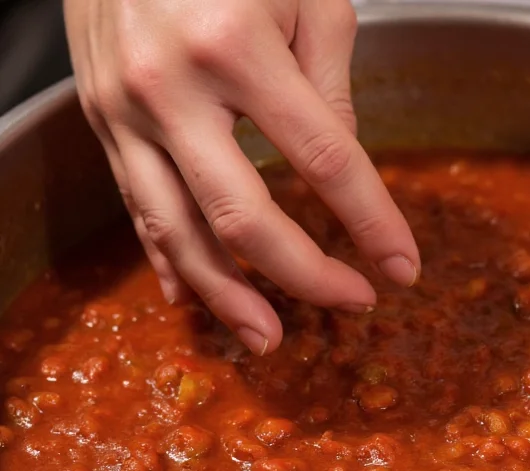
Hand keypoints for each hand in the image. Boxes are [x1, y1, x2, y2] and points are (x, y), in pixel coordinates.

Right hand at [64, 0, 420, 355]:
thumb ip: (330, 88)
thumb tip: (343, 169)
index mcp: (235, 45)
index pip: (325, 160)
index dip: (371, 223)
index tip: (402, 267)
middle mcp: (171, 88)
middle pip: (244, 216)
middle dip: (305, 274)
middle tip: (351, 303)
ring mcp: (124, 112)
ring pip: (178, 230)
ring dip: (227, 296)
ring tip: (269, 338)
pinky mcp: (99, 123)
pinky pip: (137, 208)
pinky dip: (169, 260)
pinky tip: (196, 297)